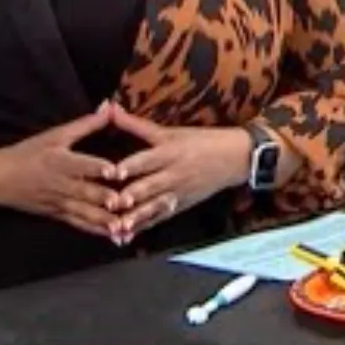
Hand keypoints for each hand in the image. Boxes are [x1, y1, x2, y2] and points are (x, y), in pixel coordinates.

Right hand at [0, 103, 122, 238]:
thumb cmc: (29, 152)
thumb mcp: (56, 135)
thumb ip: (86, 124)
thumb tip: (109, 106)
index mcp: (59, 160)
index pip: (80, 164)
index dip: (97, 168)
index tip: (116, 171)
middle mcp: (60, 183)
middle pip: (84, 192)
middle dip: (104, 198)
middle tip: (126, 202)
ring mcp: (59, 202)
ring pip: (84, 213)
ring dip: (104, 220)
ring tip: (123, 226)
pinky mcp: (58, 215)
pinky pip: (80, 225)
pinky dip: (97, 232)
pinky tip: (116, 238)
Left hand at [108, 106, 251, 242]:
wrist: (236, 158)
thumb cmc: (201, 141)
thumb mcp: (171, 130)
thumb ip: (134, 123)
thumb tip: (108, 107)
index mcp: (170, 151)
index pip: (148, 159)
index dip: (131, 166)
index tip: (113, 172)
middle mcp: (173, 173)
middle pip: (150, 186)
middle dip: (132, 196)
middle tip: (114, 204)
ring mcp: (177, 192)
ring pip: (154, 206)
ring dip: (137, 217)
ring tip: (120, 227)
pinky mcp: (180, 206)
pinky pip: (159, 218)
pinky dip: (143, 228)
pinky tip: (127, 237)